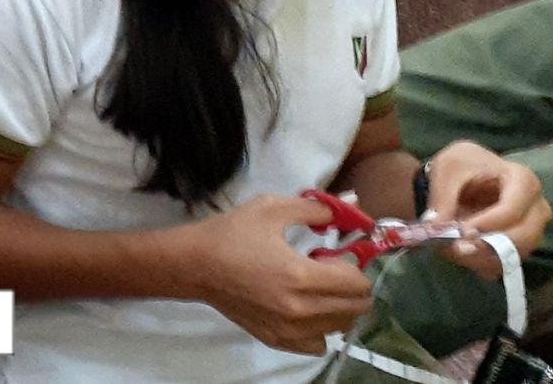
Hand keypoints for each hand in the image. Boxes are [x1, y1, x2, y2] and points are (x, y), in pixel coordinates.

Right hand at [183, 195, 375, 355]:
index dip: (354, 264)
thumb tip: (346, 209)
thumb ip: (314, 209)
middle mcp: (301, 310)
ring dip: (338, 306)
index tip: (336, 253)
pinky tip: (306, 309)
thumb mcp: (272, 208)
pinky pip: (318, 344)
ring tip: (316, 287)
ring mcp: (290, 331)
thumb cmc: (232, 234)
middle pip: (355, 309)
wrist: (195, 265)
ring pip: (340, 327)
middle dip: (351, 285)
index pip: (357, 283)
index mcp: (302, 276)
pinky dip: (321, 328)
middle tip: (329, 269)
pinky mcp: (278, 340)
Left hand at [423, 141, 551, 276]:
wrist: (464, 176)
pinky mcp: (519, 247)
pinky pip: (505, 264)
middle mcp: (536, 208)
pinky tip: (460, 255)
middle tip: (456, 248)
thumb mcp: (447, 170)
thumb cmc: (461, 166)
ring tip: (451, 250)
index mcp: (523, 180)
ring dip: (481, 258)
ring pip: (514, 255)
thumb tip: (435, 229)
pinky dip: (481, 264)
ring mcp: (531, 230)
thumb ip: (442, 199)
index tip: (462, 230)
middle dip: (487, 247)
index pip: (513, 210)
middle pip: (522, 238)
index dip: (488, 224)